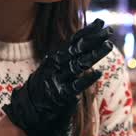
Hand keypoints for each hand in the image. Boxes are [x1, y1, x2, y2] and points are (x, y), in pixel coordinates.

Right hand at [3, 19, 111, 135]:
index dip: (87, 32)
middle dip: (94, 39)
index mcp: (54, 59)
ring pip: (79, 65)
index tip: (101, 23)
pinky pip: (75, 87)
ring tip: (109, 45)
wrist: (25, 113)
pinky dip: (86, 80)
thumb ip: (64, 59)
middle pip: (77, 50)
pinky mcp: (60, 96)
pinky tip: (98, 73)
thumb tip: (80, 46)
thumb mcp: (49, 70)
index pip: (73, 42)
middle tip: (110, 30)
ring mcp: (57, 80)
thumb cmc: (41, 90)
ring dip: (94, 54)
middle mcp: (55, 66)